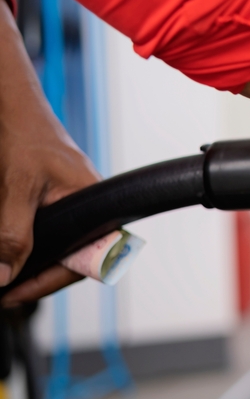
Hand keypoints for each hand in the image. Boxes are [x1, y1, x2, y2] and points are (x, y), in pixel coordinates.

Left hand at [0, 4, 96, 305]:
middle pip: (73, 254)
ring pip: (58, 241)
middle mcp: (86, 201)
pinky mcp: (53, 192)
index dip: (51, 282)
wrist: (11, 103)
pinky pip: (48, 226)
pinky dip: (25, 240)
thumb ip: (13, 234)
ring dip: (30, 259)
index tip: (14, 295)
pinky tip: (7, 248)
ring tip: (4, 274)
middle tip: (5, 291)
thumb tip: (3, 276)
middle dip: (39, 276)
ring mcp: (70, 197)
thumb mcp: (15, 188)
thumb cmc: (24, 134)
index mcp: (93, 201)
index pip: (87, 258)